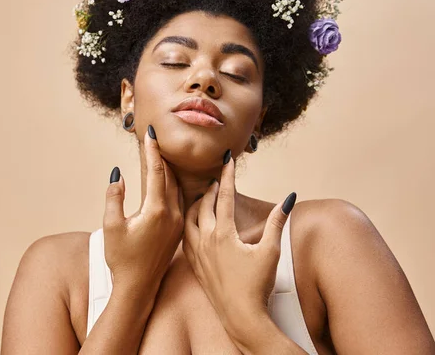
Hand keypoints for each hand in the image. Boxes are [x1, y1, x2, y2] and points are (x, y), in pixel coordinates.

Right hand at [103, 125, 184, 296]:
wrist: (138, 287)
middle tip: (154, 139)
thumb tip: (118, 174)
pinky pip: (180, 199)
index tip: (150, 133)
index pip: (156, 171)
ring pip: (176, 187)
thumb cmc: (121, 258)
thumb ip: (114, 197)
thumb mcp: (110, 226)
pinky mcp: (180, 230)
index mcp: (156, 210)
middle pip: (169, 176)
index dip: (152, 150)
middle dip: (160, 156)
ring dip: (168, 170)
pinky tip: (168, 180)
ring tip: (160, 155)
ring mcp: (179, 222)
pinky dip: (172, 185)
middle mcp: (172, 214)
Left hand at [182, 153, 296, 333]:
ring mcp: (197, 252)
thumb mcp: (271, 251)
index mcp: (224, 233)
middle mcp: (206, 239)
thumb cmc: (257, 284)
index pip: (226, 196)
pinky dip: (189, 223)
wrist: (241, 316)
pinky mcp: (194, 264)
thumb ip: (278, 222)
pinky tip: (194, 224)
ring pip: (190, 219)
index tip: (227, 158)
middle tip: (219, 178)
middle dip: (213, 188)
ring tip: (205, 197)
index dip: (228, 175)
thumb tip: (289, 197)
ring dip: (197, 204)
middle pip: (205, 204)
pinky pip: (185, 236)